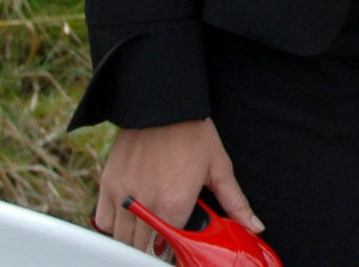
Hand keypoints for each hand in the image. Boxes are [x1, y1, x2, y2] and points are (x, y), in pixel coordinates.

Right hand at [94, 119, 258, 257]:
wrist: (163, 106)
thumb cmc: (194, 134)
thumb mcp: (220, 168)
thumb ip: (235, 203)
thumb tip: (255, 227)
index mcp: (175, 204)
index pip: (168, 248)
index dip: (174, 252)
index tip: (179, 249)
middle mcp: (145, 204)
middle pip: (143, 247)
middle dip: (155, 249)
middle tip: (165, 243)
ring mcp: (123, 195)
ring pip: (122, 238)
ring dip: (135, 241)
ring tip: (150, 233)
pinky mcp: (108, 185)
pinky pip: (104, 221)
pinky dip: (114, 227)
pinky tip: (130, 220)